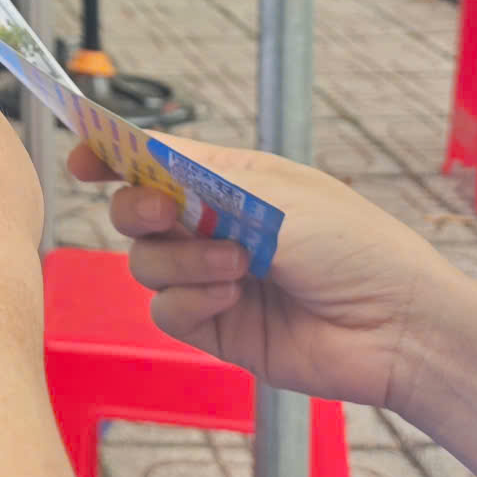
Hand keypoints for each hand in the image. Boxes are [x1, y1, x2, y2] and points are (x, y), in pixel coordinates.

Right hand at [68, 137, 444, 412]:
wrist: (395, 327)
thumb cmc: (351, 245)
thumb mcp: (272, 194)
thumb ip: (195, 176)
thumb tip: (134, 148)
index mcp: (229, 182)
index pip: (153, 161)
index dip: (111, 155)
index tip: (82, 157)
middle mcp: (212, 227)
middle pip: (133, 210)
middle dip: (137, 207)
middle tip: (165, 212)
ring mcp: (210, 278)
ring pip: (144, 262)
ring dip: (184, 260)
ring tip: (238, 267)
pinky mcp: (213, 328)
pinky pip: (165, 309)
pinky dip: (191, 301)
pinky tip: (233, 301)